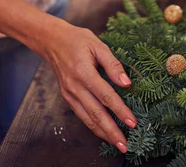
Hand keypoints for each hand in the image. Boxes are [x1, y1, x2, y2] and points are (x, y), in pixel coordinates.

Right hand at [42, 20, 135, 152]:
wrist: (52, 41)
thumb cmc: (77, 40)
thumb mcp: (97, 45)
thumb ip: (112, 64)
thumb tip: (126, 82)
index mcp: (84, 72)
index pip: (106, 96)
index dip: (120, 110)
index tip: (132, 122)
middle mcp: (75, 87)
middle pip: (96, 113)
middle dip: (112, 131)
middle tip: (125, 145)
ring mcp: (69, 94)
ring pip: (88, 119)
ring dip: (103, 133)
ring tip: (117, 143)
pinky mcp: (67, 97)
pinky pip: (81, 115)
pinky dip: (93, 126)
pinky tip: (103, 132)